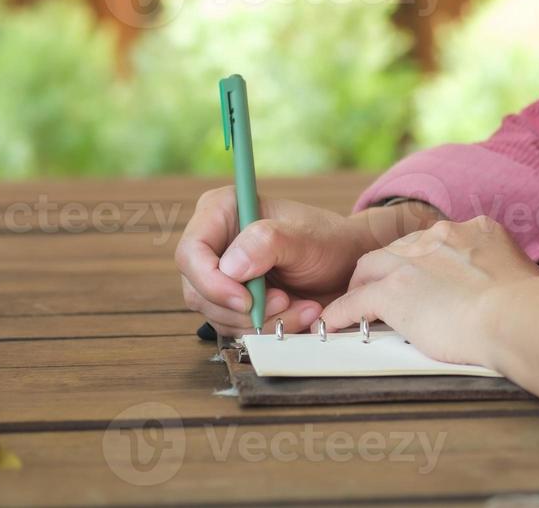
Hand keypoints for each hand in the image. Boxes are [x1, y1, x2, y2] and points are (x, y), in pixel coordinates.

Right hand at [176, 190, 367, 335]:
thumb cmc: (327, 241)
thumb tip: (230, 267)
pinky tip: (298, 314)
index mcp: (221, 210)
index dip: (211, 281)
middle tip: (286, 301)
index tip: (247, 300)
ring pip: (217, 315)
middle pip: (198, 290)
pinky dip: (267, 329)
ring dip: (261, 321)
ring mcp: (220, 275)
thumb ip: (268, 242)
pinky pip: (235, 328)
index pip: (192, 252)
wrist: (346, 266)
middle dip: (243, 308)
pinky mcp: (232, 301)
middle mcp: (213, 242)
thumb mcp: (305, 237)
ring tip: (302, 307)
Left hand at [319, 216, 538, 368]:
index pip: (438, 240)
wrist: (514, 315)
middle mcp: (440, 237)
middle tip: (384, 288)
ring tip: (356, 303)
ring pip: (370, 267)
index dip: (426, 259)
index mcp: (475, 230)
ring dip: (361, 285)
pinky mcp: (392, 292)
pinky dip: (341, 313)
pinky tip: (335, 324)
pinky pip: (355, 302)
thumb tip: (519, 290)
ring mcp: (412, 262)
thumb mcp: (526, 275)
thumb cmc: (530, 306)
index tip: (424, 274)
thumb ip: (509, 275)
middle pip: (400, 248)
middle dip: (390, 268)